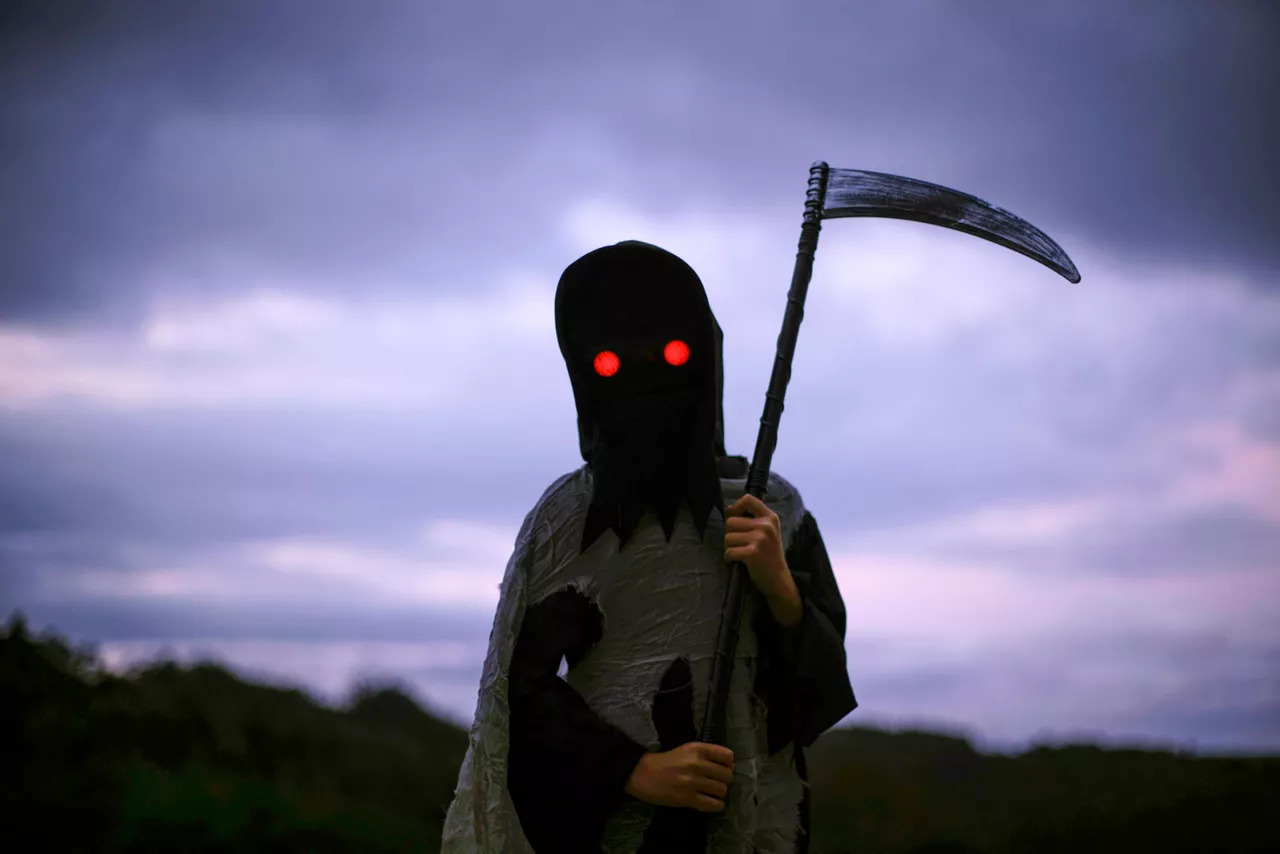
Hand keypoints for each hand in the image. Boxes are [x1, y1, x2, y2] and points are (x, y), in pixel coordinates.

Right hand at [624, 742, 733, 811]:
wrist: (643, 774)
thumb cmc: (666, 761)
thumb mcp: (686, 750)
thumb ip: (706, 754)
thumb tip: (728, 766)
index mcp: (697, 749)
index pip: (727, 756)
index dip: (729, 764)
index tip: (723, 769)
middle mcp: (697, 764)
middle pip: (727, 775)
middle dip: (725, 780)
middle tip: (717, 783)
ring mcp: (693, 782)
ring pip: (722, 790)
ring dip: (719, 793)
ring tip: (712, 793)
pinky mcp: (688, 798)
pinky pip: (713, 804)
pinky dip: (716, 805)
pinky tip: (711, 803)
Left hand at [724, 494, 802, 626]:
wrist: (779, 580)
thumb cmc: (769, 555)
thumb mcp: (768, 532)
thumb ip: (753, 519)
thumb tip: (729, 510)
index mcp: (770, 517)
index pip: (748, 499)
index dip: (735, 507)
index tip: (733, 517)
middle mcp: (766, 526)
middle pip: (731, 522)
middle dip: (730, 534)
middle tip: (740, 545)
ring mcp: (760, 539)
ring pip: (727, 537)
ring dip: (729, 547)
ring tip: (741, 554)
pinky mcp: (753, 553)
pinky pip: (729, 552)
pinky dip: (729, 559)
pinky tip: (737, 562)